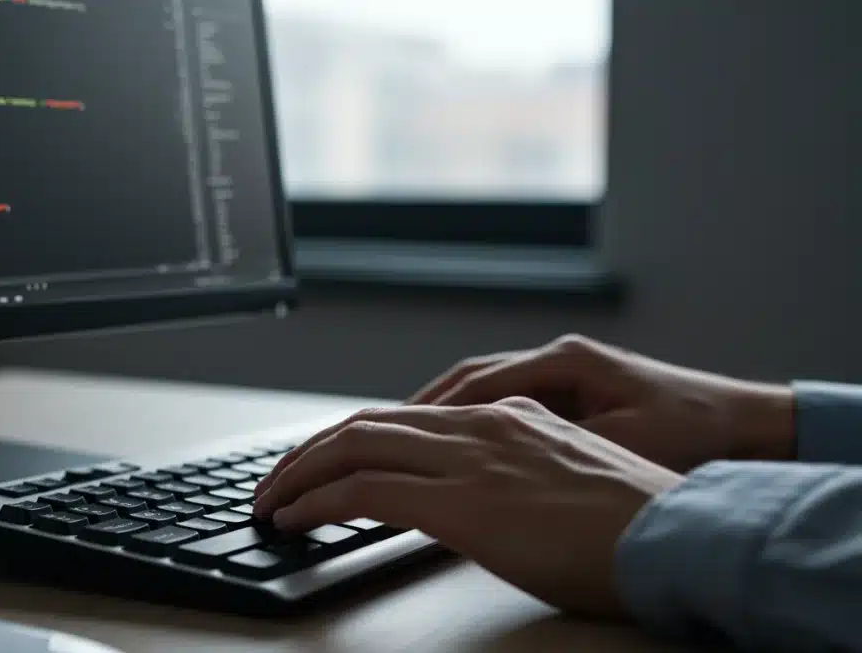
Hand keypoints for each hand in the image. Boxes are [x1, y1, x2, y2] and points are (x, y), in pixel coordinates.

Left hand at [253, 398, 684, 617]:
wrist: (681, 534)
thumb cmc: (638, 522)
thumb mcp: (570, 478)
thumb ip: (519, 473)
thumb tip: (486, 494)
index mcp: (506, 416)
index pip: (405, 416)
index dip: (353, 436)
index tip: (323, 460)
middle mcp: (479, 425)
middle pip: (367, 422)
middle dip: (311, 450)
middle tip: (277, 478)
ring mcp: (468, 458)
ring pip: (353, 447)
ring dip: (299, 472)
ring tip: (269, 498)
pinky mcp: (460, 502)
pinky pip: (364, 491)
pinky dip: (316, 500)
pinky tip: (293, 517)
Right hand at [408, 334, 795, 472]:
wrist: (745, 426)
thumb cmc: (691, 434)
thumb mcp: (620, 444)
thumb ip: (553, 442)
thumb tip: (494, 451)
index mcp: (566, 361)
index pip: (478, 382)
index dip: (430, 410)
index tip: (390, 431)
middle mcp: (559, 357)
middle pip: (471, 376)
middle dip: (423, 405)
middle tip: (377, 432)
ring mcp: (565, 370)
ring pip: (484, 385)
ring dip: (443, 410)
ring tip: (404, 437)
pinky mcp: (573, 388)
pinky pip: (507, 398)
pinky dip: (475, 416)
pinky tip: (456, 440)